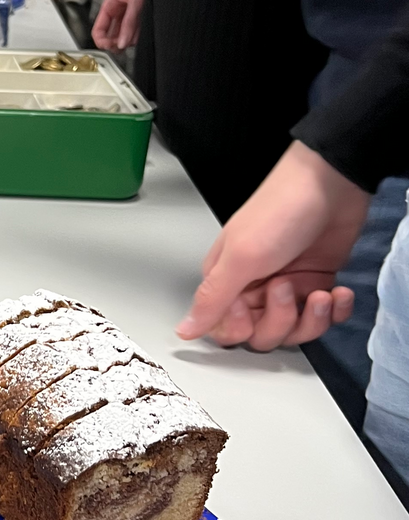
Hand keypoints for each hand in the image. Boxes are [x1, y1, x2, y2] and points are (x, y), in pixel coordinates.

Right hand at [92, 0, 144, 50]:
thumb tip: (121, 42)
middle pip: (110, 35)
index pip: (99, 28)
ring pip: (123, 35)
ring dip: (127, 40)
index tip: (109, 47)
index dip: (101, 40)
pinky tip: (140, 36)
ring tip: (134, 39)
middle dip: (116, 42)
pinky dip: (136, 36)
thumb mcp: (135, 1)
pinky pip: (134, 32)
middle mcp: (118, 11)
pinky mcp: (140, 17)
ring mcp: (129, 15)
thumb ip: (128, 23)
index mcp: (111, 4)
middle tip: (123, 47)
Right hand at [176, 141, 370, 349]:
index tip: (252, 306)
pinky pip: (324, 317)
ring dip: (312, 319)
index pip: (225, 330)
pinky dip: (335, 311)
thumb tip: (183, 330)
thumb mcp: (241, 259)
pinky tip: (337, 292)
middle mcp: (254, 287)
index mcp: (226, 281)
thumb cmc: (281, 211)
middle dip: (281, 320)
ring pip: (294, 330)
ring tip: (319, 293)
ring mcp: (287, 285)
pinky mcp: (315, 281)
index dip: (242, 328)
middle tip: (286, 287)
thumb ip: (211, 300)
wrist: (331, 184)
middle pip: (261, 335)